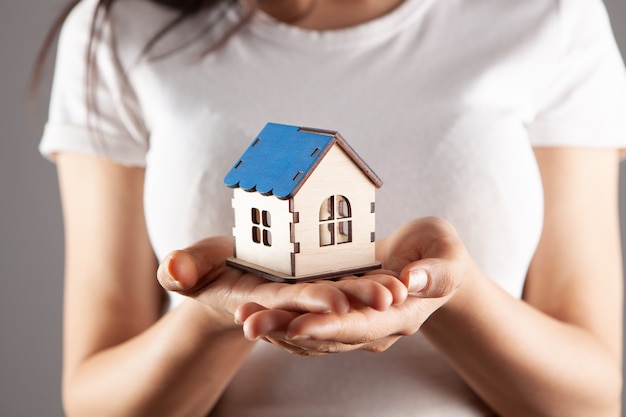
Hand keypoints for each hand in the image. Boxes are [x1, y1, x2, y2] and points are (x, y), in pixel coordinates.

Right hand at [157, 236, 406, 328]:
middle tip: (388, 294)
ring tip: (400, 288)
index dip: (312, 302)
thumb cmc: (212, 269)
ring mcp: (312, 298)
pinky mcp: (326, 286)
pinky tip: (399, 280)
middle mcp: (295, 305)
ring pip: (346, 302)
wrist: (234, 279)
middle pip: (328, 305)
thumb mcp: (197, 264)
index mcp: (264, 300)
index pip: (290, 304)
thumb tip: (172, 269)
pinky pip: (351, 290)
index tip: (337, 301)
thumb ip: (186, 265)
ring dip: (372, 298)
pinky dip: (371, 287)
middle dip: (357, 302)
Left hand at [236, 217, 470, 354]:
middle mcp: (374, 327)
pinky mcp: (341, 315)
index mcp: (401, 315)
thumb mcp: (447, 255)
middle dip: (288, 330)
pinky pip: (310, 325)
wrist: (429, 264)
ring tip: (244, 317)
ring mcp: (356, 324)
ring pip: (313, 334)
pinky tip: (258, 313)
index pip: (363, 326)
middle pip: (328, 335)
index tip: (299, 325)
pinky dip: (284, 321)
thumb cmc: (441, 254)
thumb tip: (413, 281)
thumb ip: (435, 272)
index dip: (330, 325)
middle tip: (251, 323)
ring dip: (278, 328)